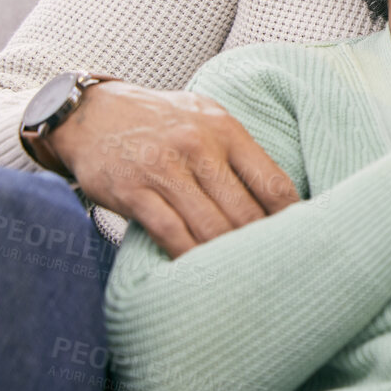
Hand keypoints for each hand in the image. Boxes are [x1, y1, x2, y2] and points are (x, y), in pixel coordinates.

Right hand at [50, 82, 298, 257]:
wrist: (91, 113)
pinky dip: (189, 257)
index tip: (299, 241)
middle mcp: (198, 147)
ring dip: (228, 257)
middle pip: (245, 212)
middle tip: (271, 269)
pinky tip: (200, 273)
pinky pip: (171, 234)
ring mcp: (164, 169)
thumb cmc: (160, 120)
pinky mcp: (133, 192)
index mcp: (225, 131)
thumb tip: (282, 198)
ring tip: (242, 277)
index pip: (273, 183)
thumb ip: (240, 153)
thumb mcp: (207, 120)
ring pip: (211, 227)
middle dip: (261, 245)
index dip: (291, 220)